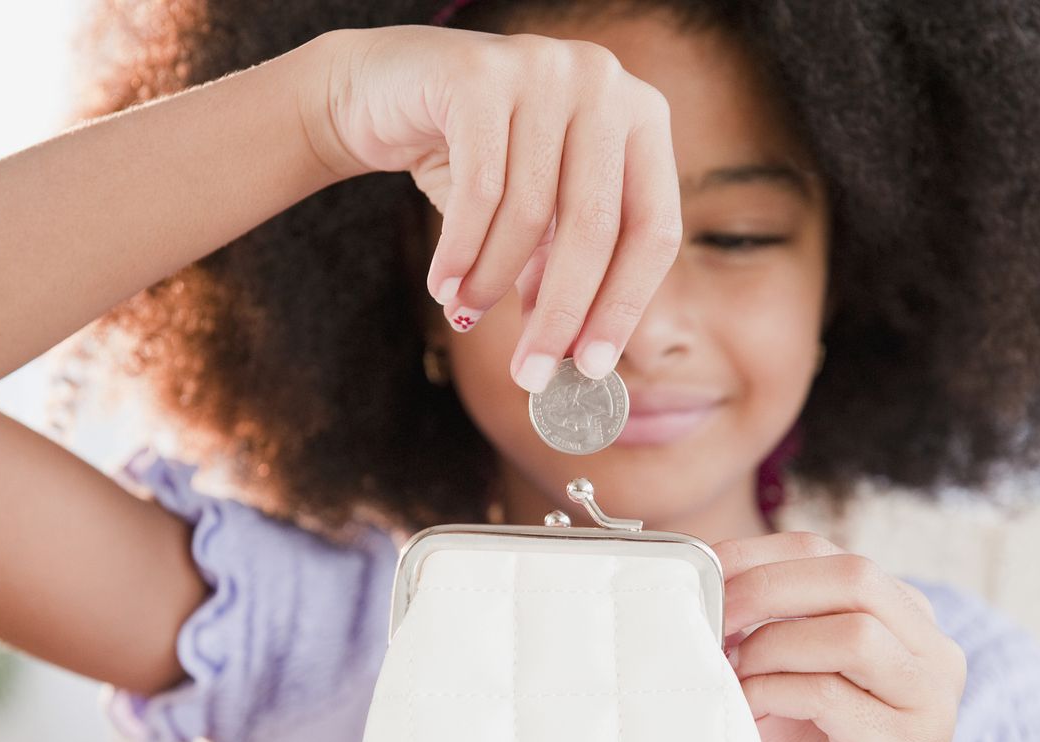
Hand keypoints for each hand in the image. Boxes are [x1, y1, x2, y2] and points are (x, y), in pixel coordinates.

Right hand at [303, 26, 682, 390]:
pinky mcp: (480, 72)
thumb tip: (577, 365)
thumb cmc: (476, 161)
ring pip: (530, 214)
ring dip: (492, 283)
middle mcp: (604, 84)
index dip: (623, 306)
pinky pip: (479, 190)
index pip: (654, 229)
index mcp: (641, 119)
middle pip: (596, 228)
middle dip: (560, 314)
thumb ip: (561, 275)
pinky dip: (460, 253)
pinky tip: (443, 286)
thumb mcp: (536, 222)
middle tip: (530, 376)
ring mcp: (545, 68)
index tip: (592, 369)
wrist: (385, 91)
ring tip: (464, 314)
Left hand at [711, 531, 968, 741]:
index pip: (829, 553)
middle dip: (766, 588)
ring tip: (735, 673)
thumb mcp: (787, 682)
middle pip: (853, 577)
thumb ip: (762, 635)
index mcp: (904, 619)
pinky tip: (751, 709)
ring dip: (773, 645)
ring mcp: (929, 701)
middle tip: (714, 618)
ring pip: (852, 632)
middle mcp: (931, 650)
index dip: (758, 555)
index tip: (702, 572)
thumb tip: (699, 591)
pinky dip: (777, 692)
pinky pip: (833, 697)